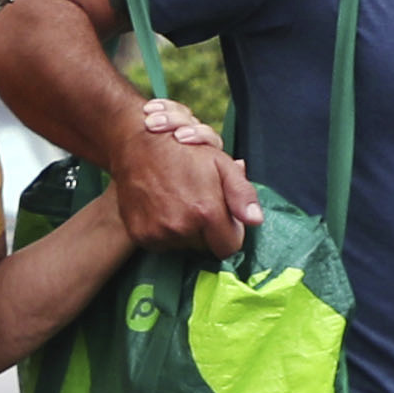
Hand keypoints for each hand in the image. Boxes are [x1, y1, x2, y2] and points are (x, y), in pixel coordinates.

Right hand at [112, 107, 256, 253]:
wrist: (137, 145)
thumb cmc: (184, 150)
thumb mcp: (221, 163)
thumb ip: (242, 194)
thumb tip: (256, 220)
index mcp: (206, 211)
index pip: (229, 247)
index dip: (229, 233)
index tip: (222, 218)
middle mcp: (182, 227)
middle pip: (205, 248)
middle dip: (206, 231)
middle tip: (197, 204)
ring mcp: (158, 234)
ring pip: (182, 246)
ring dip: (184, 232)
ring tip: (177, 203)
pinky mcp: (140, 236)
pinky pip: (161, 246)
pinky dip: (163, 233)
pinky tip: (162, 210)